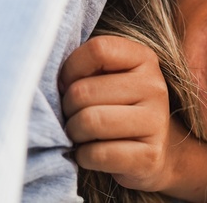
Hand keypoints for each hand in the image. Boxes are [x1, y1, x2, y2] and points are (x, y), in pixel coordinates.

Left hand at [61, 36, 206, 200]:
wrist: (155, 149)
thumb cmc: (118, 107)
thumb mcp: (109, 76)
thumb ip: (86, 67)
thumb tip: (50, 80)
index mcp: (144, 58)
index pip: (98, 49)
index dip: (71, 68)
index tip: (68, 83)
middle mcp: (154, 86)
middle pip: (83, 91)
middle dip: (67, 108)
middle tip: (75, 115)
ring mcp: (156, 121)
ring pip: (87, 122)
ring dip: (73, 132)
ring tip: (82, 133)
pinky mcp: (149, 155)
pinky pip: (96, 154)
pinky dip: (84, 156)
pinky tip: (93, 152)